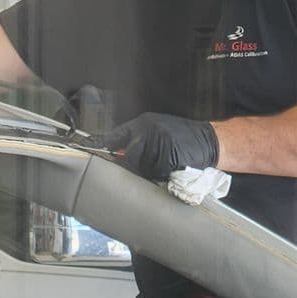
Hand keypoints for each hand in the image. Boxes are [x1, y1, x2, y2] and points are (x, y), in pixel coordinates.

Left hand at [101, 113, 219, 179]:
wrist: (208, 140)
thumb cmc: (182, 138)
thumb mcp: (157, 130)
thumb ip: (137, 139)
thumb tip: (117, 152)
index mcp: (144, 123)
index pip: (117, 135)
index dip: (103, 145)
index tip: (89, 149)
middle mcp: (149, 130)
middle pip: (129, 156)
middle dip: (135, 165)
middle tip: (150, 164)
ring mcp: (158, 143)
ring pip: (142, 167)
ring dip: (150, 171)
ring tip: (164, 163)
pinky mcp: (168, 156)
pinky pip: (156, 172)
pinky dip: (162, 174)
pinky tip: (171, 166)